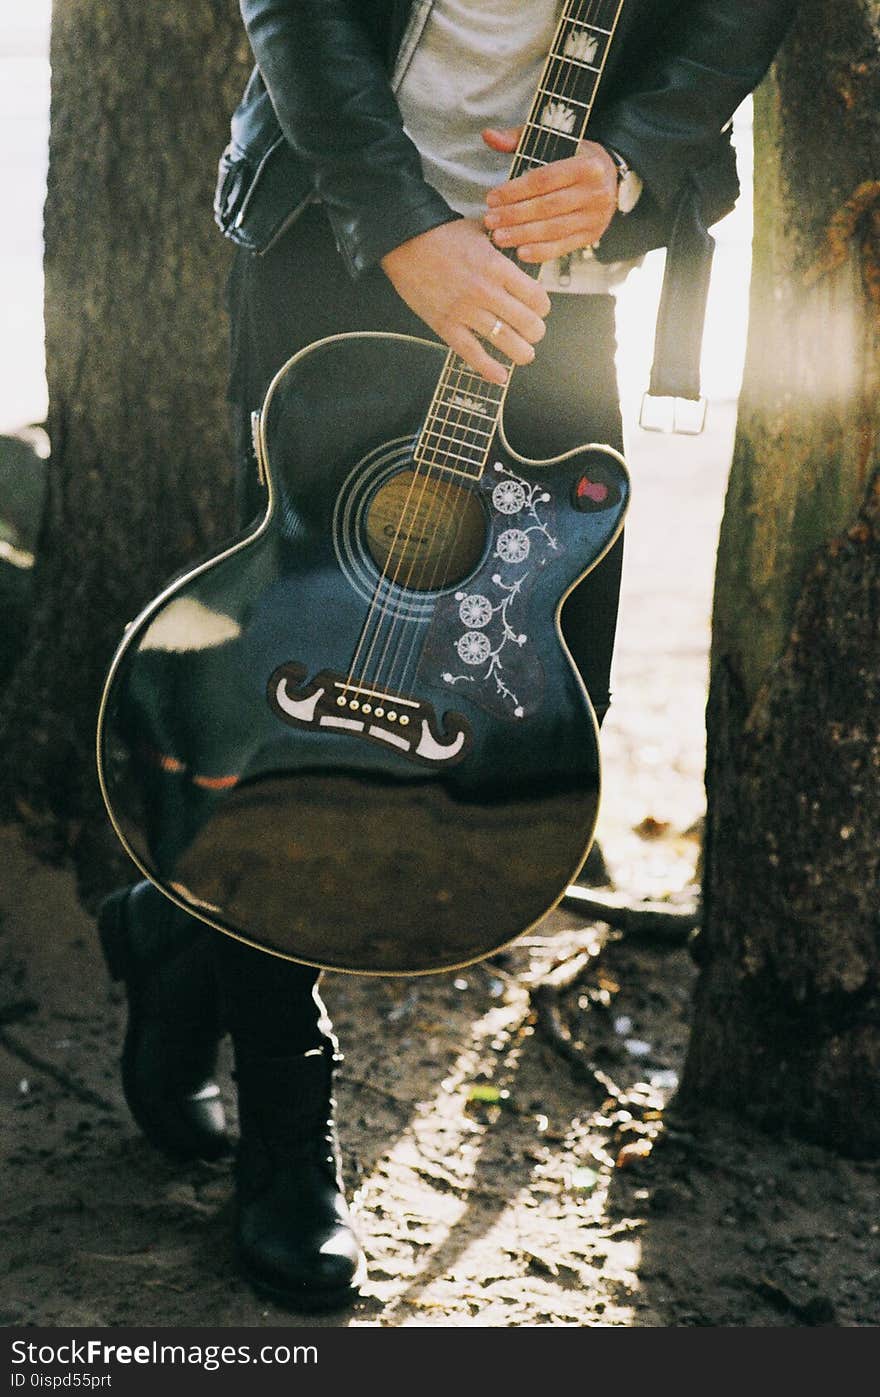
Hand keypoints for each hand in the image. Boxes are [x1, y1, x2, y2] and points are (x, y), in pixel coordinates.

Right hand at [380, 218, 550, 385]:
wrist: (405, 241)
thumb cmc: (442, 235)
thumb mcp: (482, 232)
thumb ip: (504, 247)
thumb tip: (522, 252)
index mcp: (498, 267)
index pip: (537, 298)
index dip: (542, 307)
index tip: (539, 309)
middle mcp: (486, 292)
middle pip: (528, 323)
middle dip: (535, 332)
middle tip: (533, 332)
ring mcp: (465, 311)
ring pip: (505, 341)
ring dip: (521, 352)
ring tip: (524, 354)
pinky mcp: (446, 326)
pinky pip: (472, 354)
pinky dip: (489, 369)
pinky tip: (500, 376)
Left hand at [482, 127, 617, 261]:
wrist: (609, 177)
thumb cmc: (573, 157)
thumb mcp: (553, 142)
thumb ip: (519, 139)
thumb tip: (488, 135)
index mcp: (587, 165)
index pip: (545, 179)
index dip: (516, 190)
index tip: (492, 198)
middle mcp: (595, 192)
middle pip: (548, 206)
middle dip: (515, 215)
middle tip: (489, 220)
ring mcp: (595, 217)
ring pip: (554, 229)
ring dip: (523, 235)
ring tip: (498, 237)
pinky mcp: (592, 235)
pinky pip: (563, 247)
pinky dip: (541, 252)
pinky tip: (520, 252)